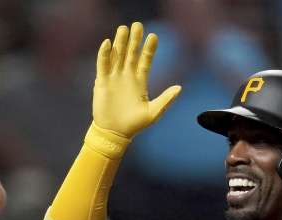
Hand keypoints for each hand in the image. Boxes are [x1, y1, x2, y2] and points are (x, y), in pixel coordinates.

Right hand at [92, 22, 180, 137]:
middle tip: (138, 24)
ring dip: (120, 42)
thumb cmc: (134, 125)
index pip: (145, 60)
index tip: (153, 36)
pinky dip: (104, 54)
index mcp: (140, 81)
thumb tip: (179, 88)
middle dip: (135, 39)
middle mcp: (127, 76)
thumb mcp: (153, 112)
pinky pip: (103, 64)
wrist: (115, 133)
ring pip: (117, 55)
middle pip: (131, 53)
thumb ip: (166, 99)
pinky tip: (107, 43)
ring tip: (123, 28)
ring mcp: (114, 78)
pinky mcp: (102, 82)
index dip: (149, 48)